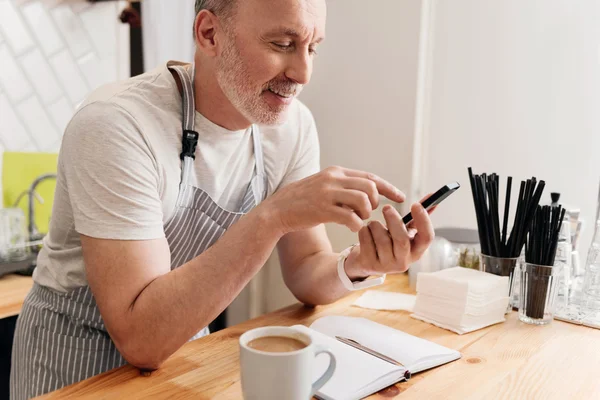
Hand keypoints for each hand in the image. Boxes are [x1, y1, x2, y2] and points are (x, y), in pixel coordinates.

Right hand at [259, 166, 405, 234]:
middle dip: (375, 202)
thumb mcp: (324, 185)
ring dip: (366, 214)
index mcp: (336, 172)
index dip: (388, 187)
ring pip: (363, 200)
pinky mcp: (322, 210)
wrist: (278, 210)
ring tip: (359, 220)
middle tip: (369, 212)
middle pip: (369, 187)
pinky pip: (350, 217)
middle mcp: (333, 179)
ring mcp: (327, 194)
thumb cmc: (303, 201)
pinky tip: (351, 227)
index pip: (370, 177)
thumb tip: (368, 191)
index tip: (401, 197)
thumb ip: (343, 186)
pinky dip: (356, 225)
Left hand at [344, 198, 435, 278]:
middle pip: (402, 240)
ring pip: (381, 240)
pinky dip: (365, 231)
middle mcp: (403, 262)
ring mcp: (386, 266)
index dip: (423, 220)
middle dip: (394, 221)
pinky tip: (366, 232)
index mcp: (416, 251)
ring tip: (373, 224)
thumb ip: (418, 215)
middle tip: (387, 207)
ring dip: (375, 225)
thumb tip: (432, 195)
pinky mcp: (370, 265)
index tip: (415, 204)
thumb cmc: (389, 242)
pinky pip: (366, 241)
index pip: (427, 238)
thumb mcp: (405, 230)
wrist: (366, 260)